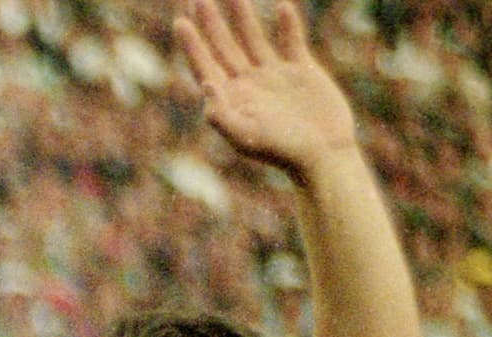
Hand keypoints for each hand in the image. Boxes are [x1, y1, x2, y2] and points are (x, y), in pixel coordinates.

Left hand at [176, 0, 353, 181]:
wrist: (322, 156)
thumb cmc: (282, 152)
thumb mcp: (246, 137)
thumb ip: (222, 114)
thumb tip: (205, 84)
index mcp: (230, 98)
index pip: (205, 64)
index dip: (191, 43)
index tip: (180, 20)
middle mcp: (247, 83)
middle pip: (222, 46)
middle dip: (209, 21)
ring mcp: (273, 76)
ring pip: (252, 38)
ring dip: (241, 15)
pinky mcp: (301, 71)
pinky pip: (291, 41)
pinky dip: (288, 25)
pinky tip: (282, 6)